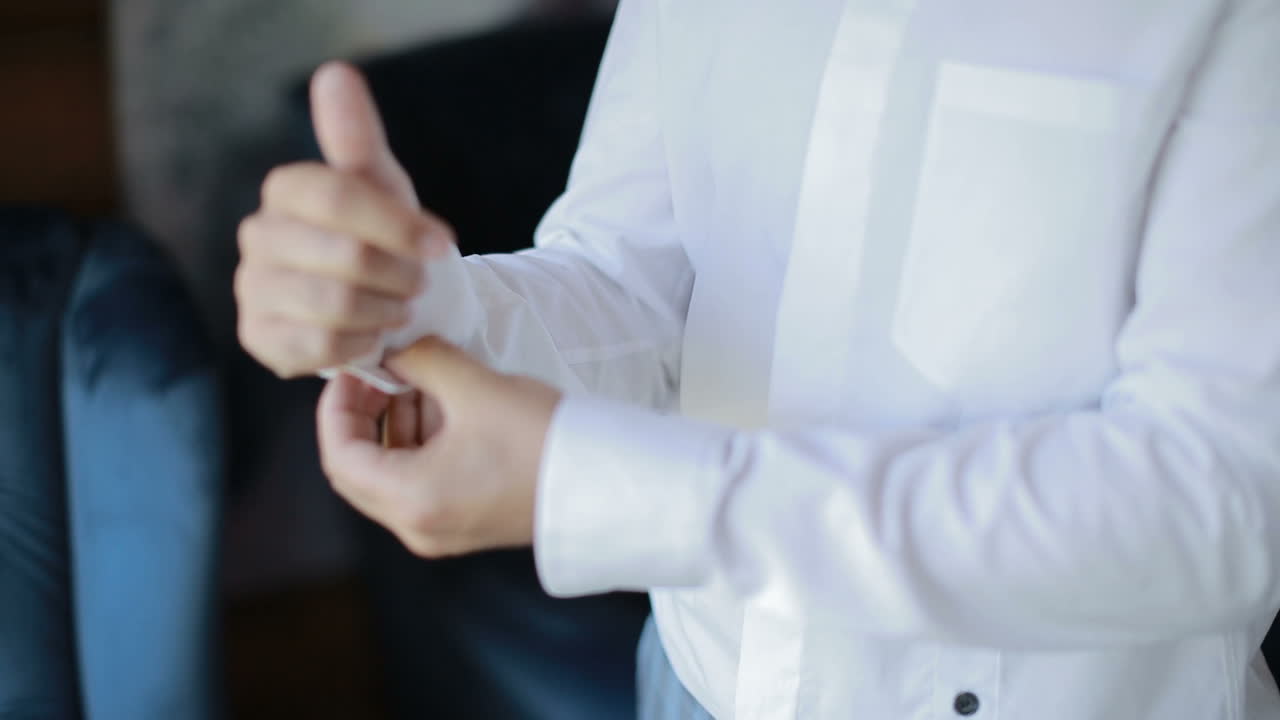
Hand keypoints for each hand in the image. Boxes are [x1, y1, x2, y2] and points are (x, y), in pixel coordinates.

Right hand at [235, 61, 455, 377]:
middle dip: (399, 273)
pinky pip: (319, 346)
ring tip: (402, 309)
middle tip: (421, 284)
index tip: (444, 245)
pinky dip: (361, 343)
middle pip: (343, 254)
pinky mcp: (259, 338)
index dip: (397, 224)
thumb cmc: (383, 239)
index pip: (337, 196)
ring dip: (385, 309)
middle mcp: (258, 236)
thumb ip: (357, 138)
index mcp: (287, 190)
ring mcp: (252, 289)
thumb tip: (335, 74)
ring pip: (333, 304)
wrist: (381, 303)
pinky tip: (374, 335)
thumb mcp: (382, 187)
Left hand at [316, 337, 562, 556]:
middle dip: (364, 414)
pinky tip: (448, 405)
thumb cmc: (544, 441)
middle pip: (358, 469)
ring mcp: (441, 528)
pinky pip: (420, 481)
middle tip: (381, 371)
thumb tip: (395, 350)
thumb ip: (421, 361)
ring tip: (423, 380)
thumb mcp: (473, 387)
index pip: (339, 455)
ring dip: (395, 424)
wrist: (606, 483)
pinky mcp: (465, 521)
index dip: (336, 405)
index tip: (354, 369)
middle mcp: (418, 525)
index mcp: (411, 499)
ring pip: (389, 474)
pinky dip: (421, 442)